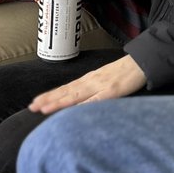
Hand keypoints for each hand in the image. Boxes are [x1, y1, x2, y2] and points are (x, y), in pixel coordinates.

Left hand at [29, 54, 146, 112]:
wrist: (142, 62)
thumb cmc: (124, 72)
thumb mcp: (104, 80)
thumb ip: (93, 89)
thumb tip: (79, 99)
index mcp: (89, 80)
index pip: (65, 89)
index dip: (50, 95)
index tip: (35, 102)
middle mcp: (90, 82)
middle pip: (65, 92)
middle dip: (48, 99)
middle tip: (31, 106)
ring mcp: (100, 86)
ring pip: (75, 95)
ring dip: (57, 102)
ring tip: (43, 108)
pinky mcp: (111, 91)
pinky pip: (94, 100)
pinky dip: (81, 105)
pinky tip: (71, 109)